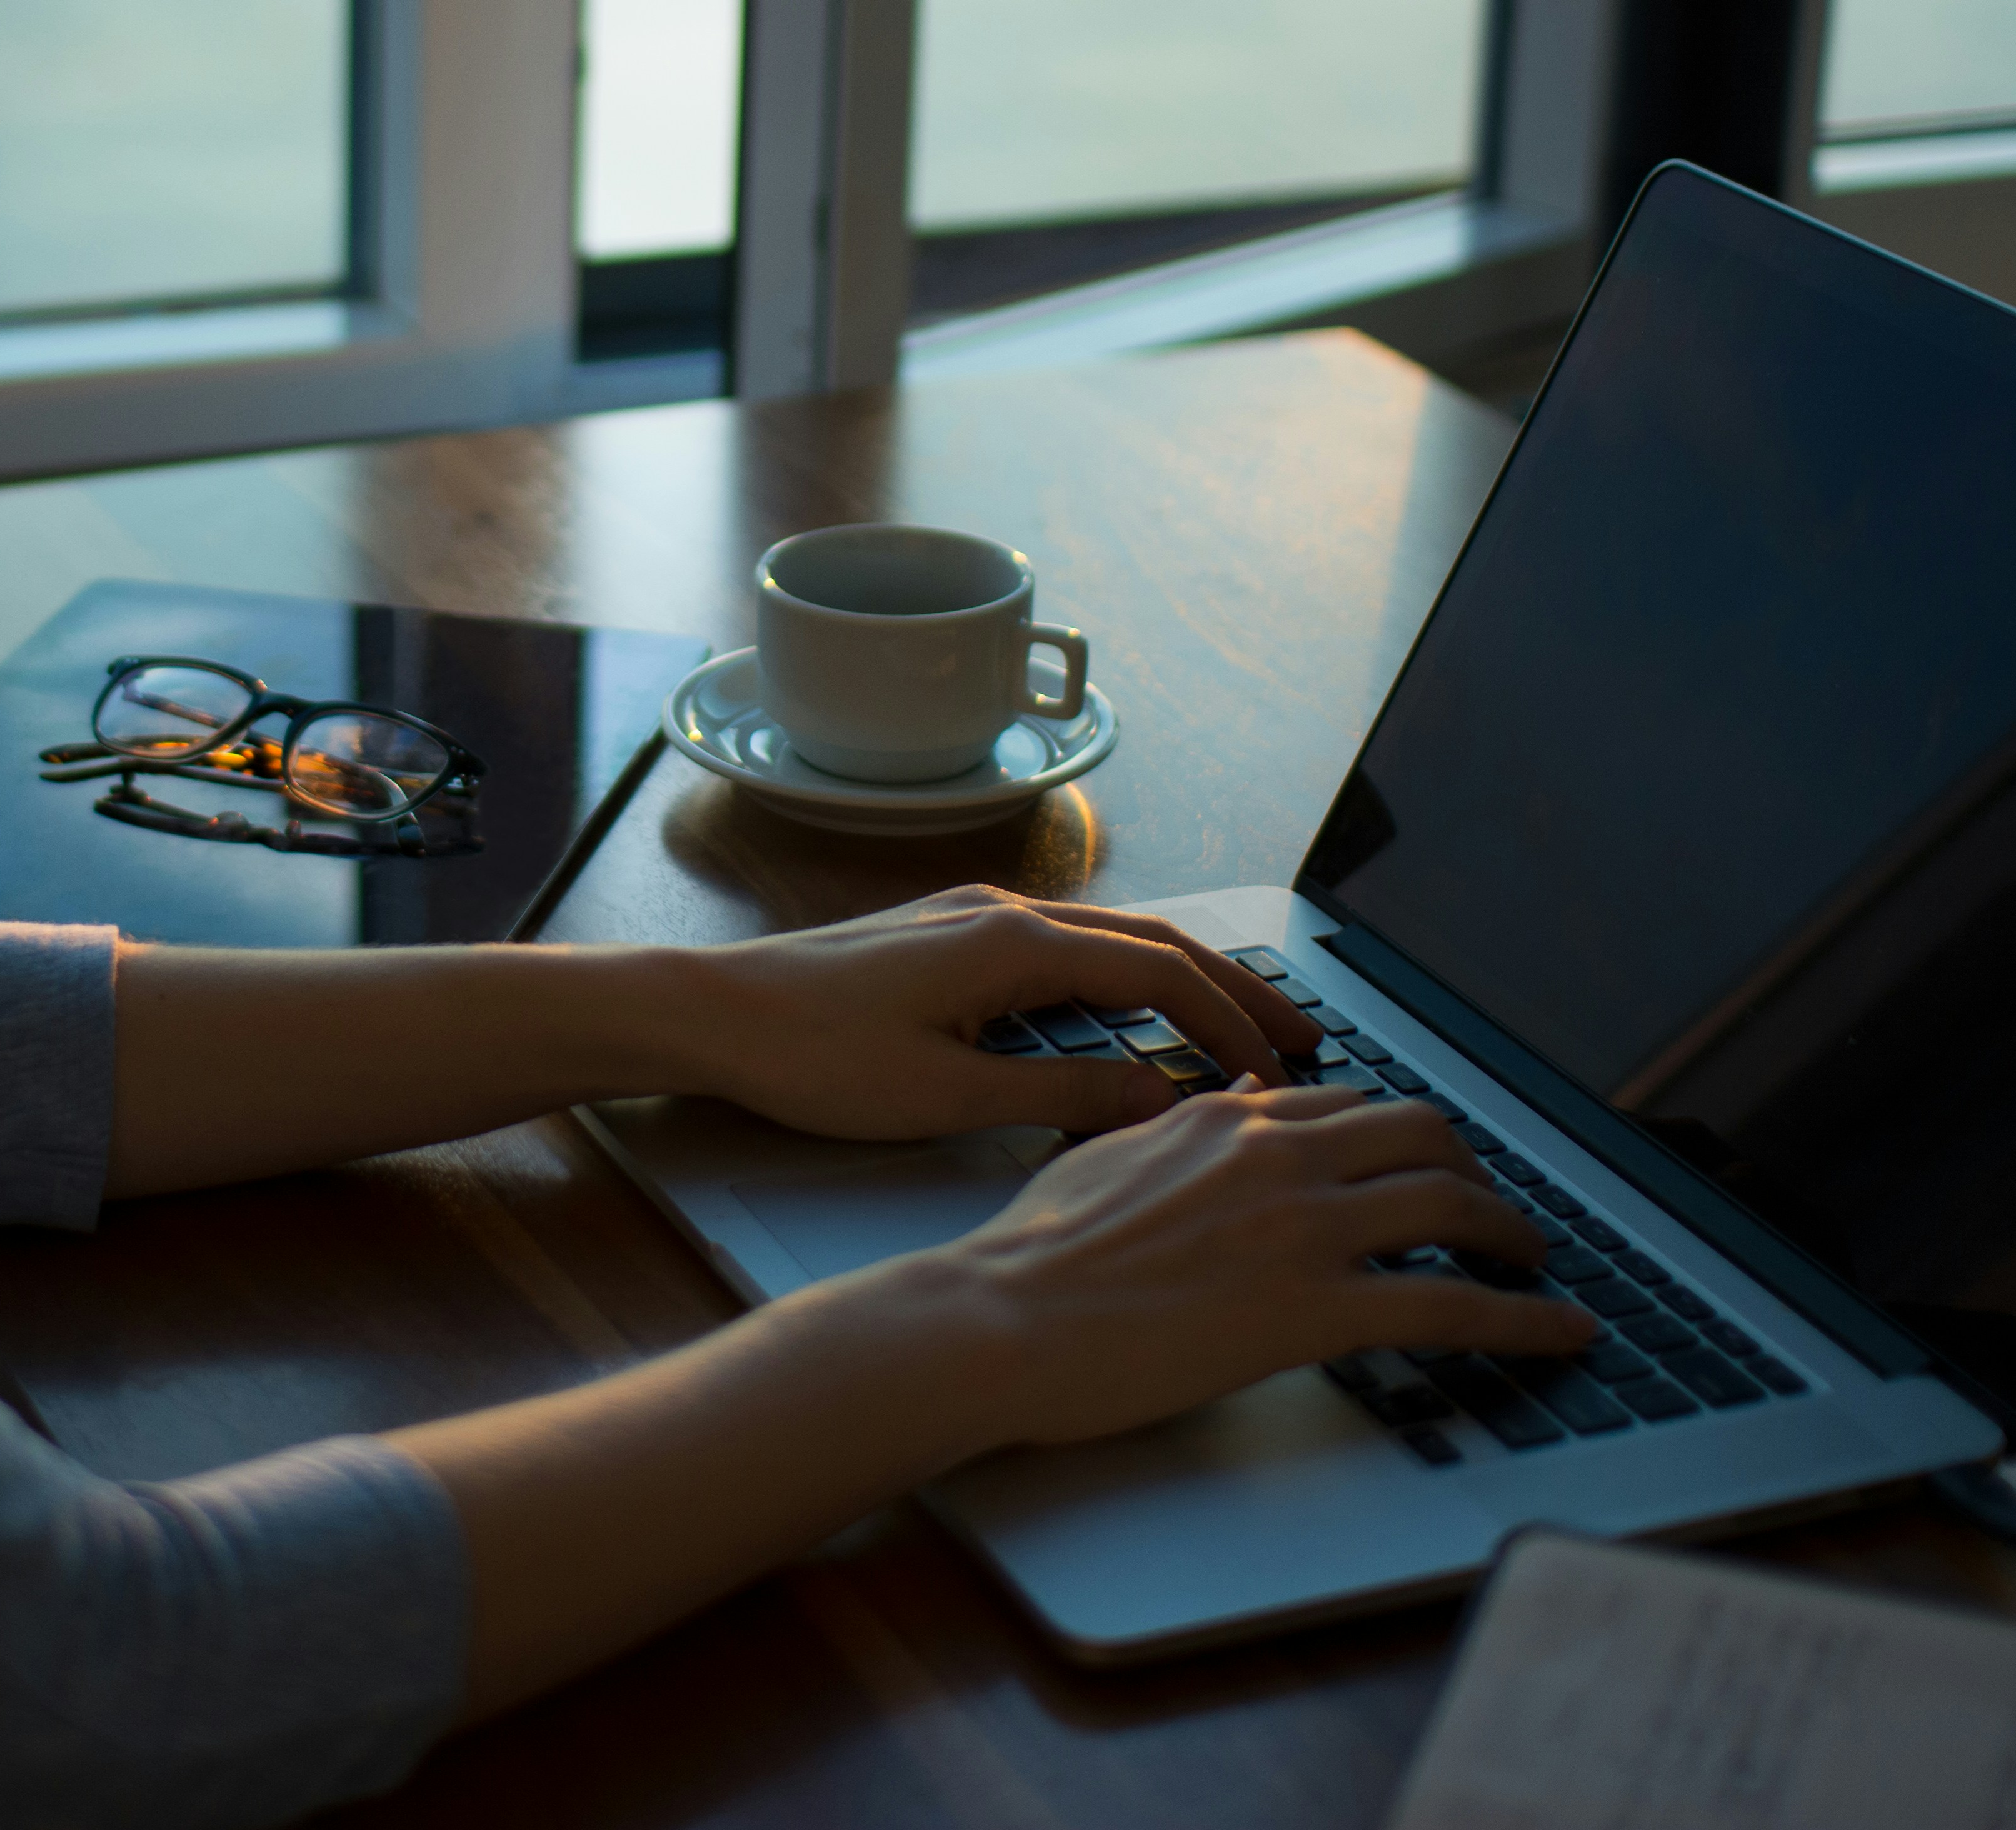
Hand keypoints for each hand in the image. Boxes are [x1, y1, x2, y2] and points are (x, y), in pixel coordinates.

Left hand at [651, 886, 1329, 1143]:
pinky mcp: (947, 936)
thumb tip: (1159, 1102)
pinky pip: (1065, 947)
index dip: (1231, 1025)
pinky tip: (1135, 1016)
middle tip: (1304, 1035)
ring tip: (1239, 1026)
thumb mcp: (944, 1096)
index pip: (1160, 975)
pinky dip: (1124, 977)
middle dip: (1235, 987)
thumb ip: (1059, 1098)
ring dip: (1182, 979)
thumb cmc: (811, 1056)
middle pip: (1153, 941)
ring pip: (1111, 939)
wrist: (711, 1012)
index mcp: (1014, 944)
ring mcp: (973, 918)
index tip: (1281, 1076)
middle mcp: (1004, 913)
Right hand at [895, 1083, 1598, 1448]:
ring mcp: (1301, 1228)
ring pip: (1453, 1203)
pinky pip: (1453, 1306)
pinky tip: (1565, 1333)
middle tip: (1491, 1208)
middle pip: (1421, 1134)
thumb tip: (1229, 1103)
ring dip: (1513, 1234)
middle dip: (1474, 1167)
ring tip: (1536, 1263)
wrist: (1001, 1320)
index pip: (1347, 1104)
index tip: (1424, 1161)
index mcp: (1224, 1120)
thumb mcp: (1104, 1158)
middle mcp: (1276, 1155)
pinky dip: (1526, 1320)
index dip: (1401, 1135)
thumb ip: (1177, 1131)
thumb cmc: (1031, 1255)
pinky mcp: (1314, 1308)